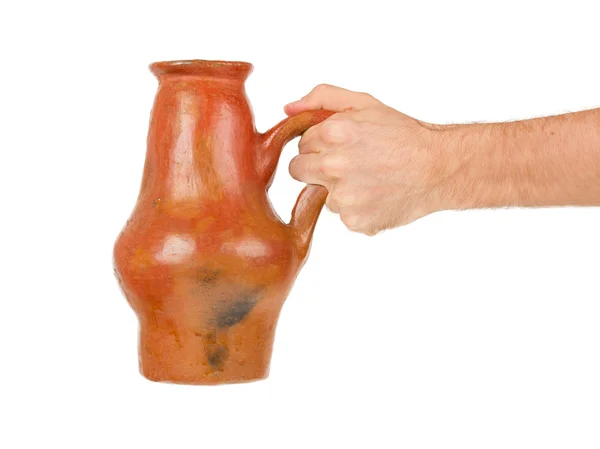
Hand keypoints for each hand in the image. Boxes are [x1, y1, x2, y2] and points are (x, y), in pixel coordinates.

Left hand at [285, 84, 446, 235]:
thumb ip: (322, 98)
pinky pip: (342, 216)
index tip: (341, 148)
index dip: (320, 146)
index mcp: (333, 133)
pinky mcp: (353, 220)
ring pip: (322, 196)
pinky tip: (378, 197)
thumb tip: (287, 109)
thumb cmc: (404, 135)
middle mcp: (333, 165)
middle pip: (298, 171)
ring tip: (371, 181)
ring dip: (339, 191)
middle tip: (346, 166)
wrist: (439, 168)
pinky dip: (357, 210)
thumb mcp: (365, 103)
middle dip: (316, 168)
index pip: (301, 145)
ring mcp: (342, 196)